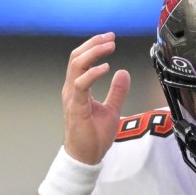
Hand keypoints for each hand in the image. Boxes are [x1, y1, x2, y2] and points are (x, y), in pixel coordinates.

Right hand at [61, 32, 131, 164]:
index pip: (81, 60)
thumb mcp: (112, 109)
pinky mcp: (76, 107)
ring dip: (93, 53)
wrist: (86, 157)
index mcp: (78, 88)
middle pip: (76, 57)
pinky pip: (81, 85)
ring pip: (76, 66)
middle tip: (110, 37)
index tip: (110, 38)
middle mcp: (72, 89)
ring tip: (109, 47)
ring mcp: (72, 97)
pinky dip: (92, 74)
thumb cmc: (94, 136)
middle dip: (93, 44)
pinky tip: (105, 68)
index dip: (94, 46)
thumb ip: (117, 91)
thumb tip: (123, 72)